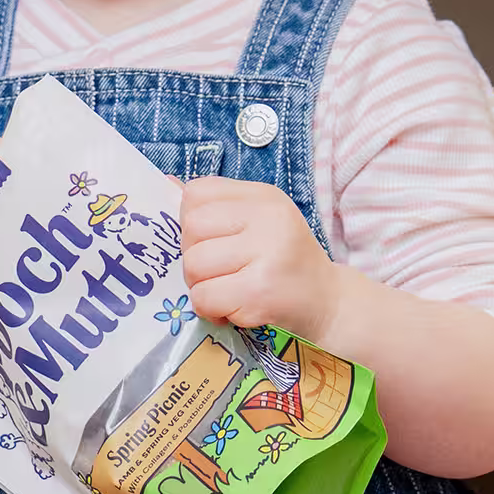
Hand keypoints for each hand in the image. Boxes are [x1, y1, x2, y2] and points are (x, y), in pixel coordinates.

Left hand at [179, 177, 336, 340]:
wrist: (329, 302)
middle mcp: (268, 218)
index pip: (197, 193)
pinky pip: (204, 297)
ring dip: (202, 287)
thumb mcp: (257, 222)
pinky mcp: (260, 291)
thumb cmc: (284, 261)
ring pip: (193, 265)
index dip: (191, 221)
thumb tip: (165, 183)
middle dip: (194, 257)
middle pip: (191, 229)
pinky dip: (211, 309)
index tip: (213, 241)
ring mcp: (266, 253)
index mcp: (264, 196)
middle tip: (220, 272)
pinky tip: (233, 308)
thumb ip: (215, 206)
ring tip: (228, 290)